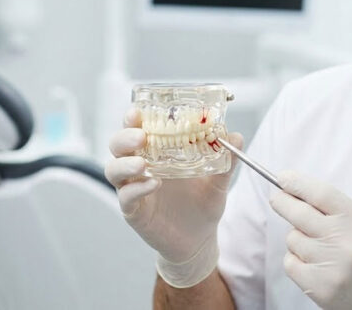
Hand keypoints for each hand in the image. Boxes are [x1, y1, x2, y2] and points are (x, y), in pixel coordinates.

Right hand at [104, 108, 242, 287]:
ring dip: (125, 164)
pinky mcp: (134, 211)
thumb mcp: (218, 181)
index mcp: (157, 152)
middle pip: (118, 145)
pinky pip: (126, 197)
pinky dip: (137, 189)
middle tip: (141, 137)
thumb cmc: (203, 205)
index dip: (133, 118)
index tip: (138, 111)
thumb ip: (226, 160)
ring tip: (143, 164)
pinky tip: (153, 184)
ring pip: (113, 170)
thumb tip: (237, 136)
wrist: (200, 241)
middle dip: (125, 136)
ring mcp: (134, 189)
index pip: (136, 128)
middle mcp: (140, 167)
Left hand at [269, 171, 351, 309]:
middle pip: (298, 213)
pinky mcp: (320, 288)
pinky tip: (314, 264)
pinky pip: (290, 263)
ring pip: (293, 239)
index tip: (283, 178)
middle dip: (282, 201)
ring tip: (319, 248)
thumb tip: (299, 192)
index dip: (297, 183)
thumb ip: (339, 211)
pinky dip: (296, 260)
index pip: (321, 193)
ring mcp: (332, 267)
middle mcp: (346, 243)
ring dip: (298, 238)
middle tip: (278, 198)